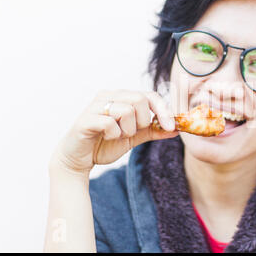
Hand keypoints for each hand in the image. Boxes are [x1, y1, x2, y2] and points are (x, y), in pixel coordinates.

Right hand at [50, 89, 177, 173]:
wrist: (78, 159)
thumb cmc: (105, 143)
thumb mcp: (134, 137)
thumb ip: (153, 131)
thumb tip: (176, 129)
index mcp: (121, 97)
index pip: (149, 95)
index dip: (163, 110)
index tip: (171, 126)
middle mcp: (108, 96)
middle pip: (140, 100)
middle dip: (141, 121)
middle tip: (130, 132)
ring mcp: (96, 105)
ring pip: (126, 110)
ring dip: (127, 130)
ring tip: (116, 135)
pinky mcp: (86, 119)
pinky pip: (110, 123)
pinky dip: (114, 134)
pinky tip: (105, 137)